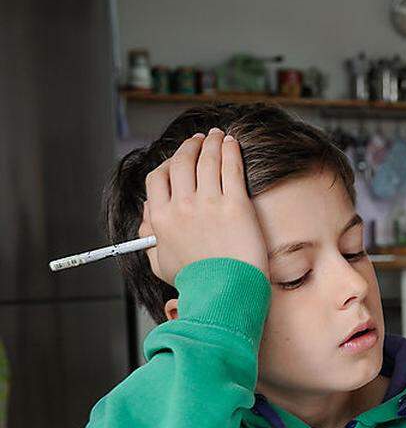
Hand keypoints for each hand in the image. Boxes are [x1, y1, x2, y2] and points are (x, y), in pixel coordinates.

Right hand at [140, 129, 267, 284]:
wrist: (225, 292)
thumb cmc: (196, 282)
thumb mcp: (160, 263)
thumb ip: (149, 238)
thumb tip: (147, 216)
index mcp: (161, 218)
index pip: (158, 178)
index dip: (168, 163)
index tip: (179, 159)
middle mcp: (182, 206)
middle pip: (182, 163)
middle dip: (191, 146)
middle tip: (201, 139)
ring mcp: (209, 203)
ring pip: (207, 160)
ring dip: (212, 142)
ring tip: (218, 135)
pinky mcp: (236, 204)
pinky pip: (231, 168)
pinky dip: (230, 151)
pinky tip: (233, 143)